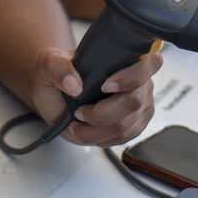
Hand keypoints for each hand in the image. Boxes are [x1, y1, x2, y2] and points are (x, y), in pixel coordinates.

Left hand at [31, 46, 158, 148]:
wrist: (57, 96)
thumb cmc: (59, 75)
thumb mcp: (50, 63)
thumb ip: (58, 68)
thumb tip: (74, 84)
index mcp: (126, 58)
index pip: (147, 64)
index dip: (131, 77)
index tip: (105, 86)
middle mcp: (139, 81)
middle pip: (133, 102)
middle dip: (101, 113)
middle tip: (79, 111)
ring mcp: (140, 105)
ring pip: (126, 126)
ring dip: (96, 130)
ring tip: (79, 121)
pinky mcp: (135, 125)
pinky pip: (123, 138)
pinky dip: (100, 138)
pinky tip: (88, 129)